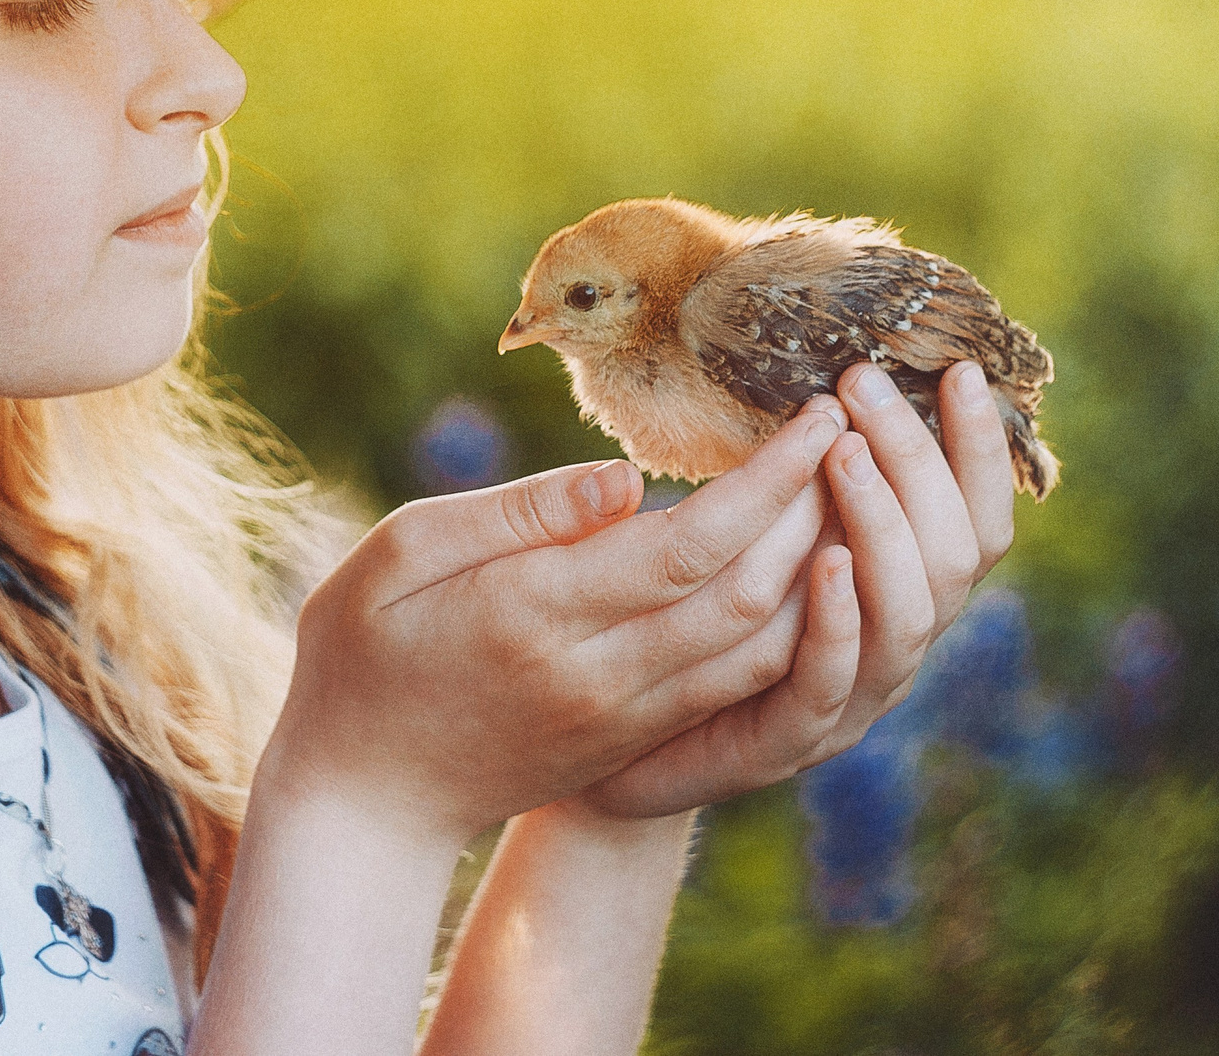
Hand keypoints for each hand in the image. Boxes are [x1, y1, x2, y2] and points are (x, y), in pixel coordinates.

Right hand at [257, 403, 848, 850]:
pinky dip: (789, 623)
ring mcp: (624, 718)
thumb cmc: (361, 655)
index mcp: (536, 612)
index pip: (691, 545)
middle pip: (748, 596)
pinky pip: (736, 685)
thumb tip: (627, 480)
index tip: (820, 414)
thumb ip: (515, 513)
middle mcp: (598, 674)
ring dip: (818, 571)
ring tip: (849, 491)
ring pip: (758, 648)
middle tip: (857, 432)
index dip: (772, 480)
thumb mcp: (399, 557)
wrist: (361, 802)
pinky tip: (805, 564)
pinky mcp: (635, 742)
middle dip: (817, 513)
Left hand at [574, 357, 1015, 817]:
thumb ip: (796, 474)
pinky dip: (837, 621)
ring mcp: (848, 699)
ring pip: (907, 617)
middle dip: (919, 461)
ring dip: (881, 524)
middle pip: (955, 556)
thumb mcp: (749, 531)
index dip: (978, 451)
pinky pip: (830, 682)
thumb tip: (819, 375)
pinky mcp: (787, 741)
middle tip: (864, 386)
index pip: (973, 520)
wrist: (617, 746)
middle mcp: (891, 644)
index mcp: (896, 591)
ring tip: (847, 454)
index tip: (959, 370)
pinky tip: (825, 561)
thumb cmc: (687, 618)